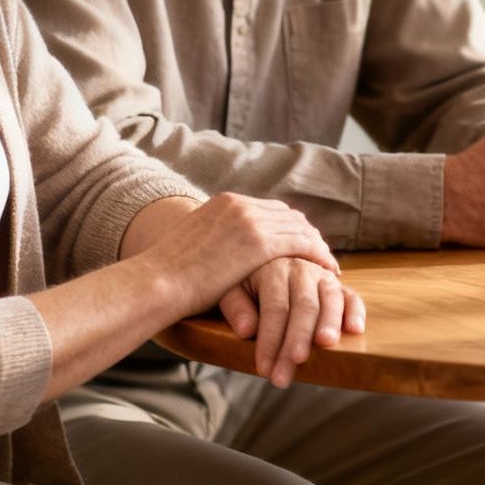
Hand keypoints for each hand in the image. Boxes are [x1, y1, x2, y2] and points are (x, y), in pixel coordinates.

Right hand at [134, 193, 335, 317]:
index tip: (300, 241)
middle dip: (306, 233)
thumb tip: (221, 255)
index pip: (269, 209)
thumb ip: (214, 240)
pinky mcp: (259, 243)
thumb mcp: (194, 244)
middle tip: (320, 252)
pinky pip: (301, 244)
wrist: (156, 282)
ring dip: (316, 246)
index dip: (288, 226)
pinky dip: (317, 254)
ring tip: (328, 263)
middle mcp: (240, 205)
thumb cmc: (167, 276)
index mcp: (224, 202)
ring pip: (298, 229)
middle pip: (287, 215)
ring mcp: (250, 221)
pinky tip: (327, 269)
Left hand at [217, 257, 364, 388]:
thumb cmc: (245, 282)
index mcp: (273, 267)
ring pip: (330, 299)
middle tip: (289, 374)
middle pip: (304, 306)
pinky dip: (356, 312)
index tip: (264, 370)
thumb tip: (246, 331)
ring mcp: (322, 275)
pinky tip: (355, 330)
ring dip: (329, 323)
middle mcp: (301, 268)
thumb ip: (236, 308)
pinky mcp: (337, 285)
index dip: (270, 340)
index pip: (275, 307)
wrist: (265, 259)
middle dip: (296, 341)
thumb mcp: (230, 289)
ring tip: (325, 346)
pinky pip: (351, 296)